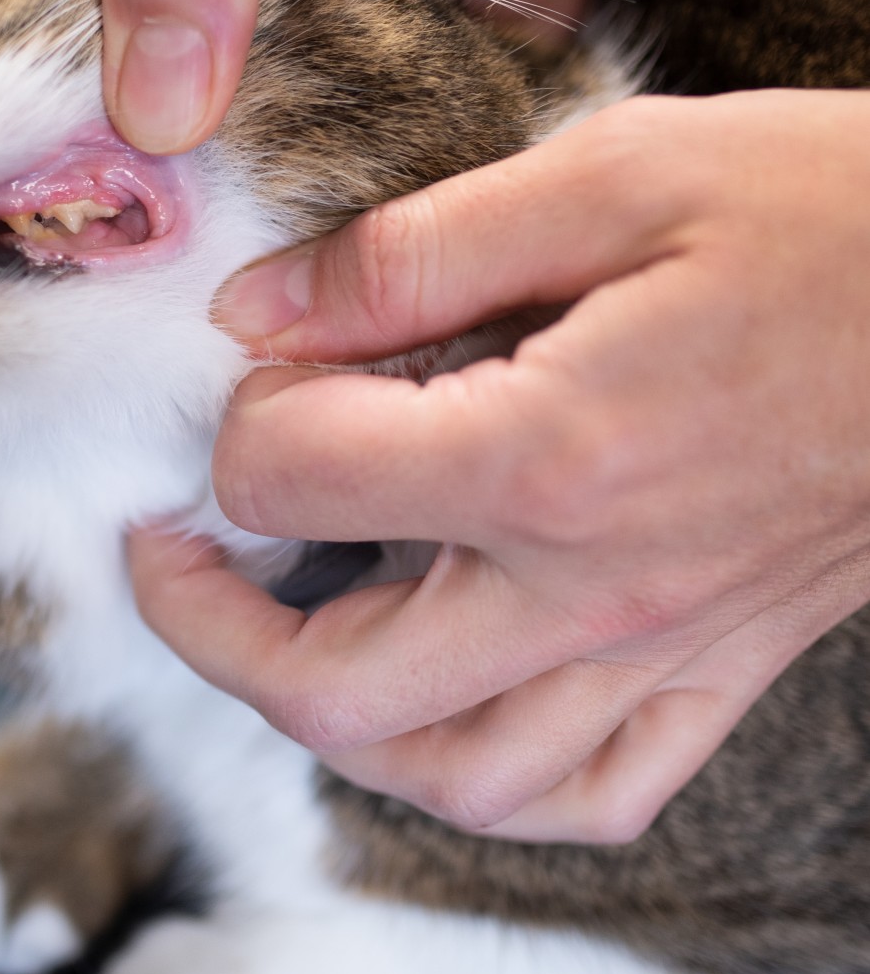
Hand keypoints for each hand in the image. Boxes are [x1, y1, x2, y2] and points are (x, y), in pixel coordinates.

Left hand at [131, 90, 869, 842]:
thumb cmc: (832, 213)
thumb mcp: (611, 176)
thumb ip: (408, 254)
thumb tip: (255, 315)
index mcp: (549, 451)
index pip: (292, 481)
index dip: (235, 420)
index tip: (256, 368)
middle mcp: (592, 589)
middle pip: (332, 688)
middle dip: (208, 626)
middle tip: (169, 551)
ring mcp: (661, 654)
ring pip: (448, 779)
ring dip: (328, 723)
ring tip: (281, 633)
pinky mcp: (719, 674)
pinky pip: (587, 798)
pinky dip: (485, 780)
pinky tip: (449, 709)